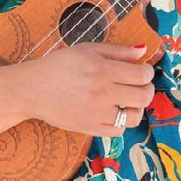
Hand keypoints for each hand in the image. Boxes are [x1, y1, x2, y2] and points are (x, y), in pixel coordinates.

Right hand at [16, 41, 154, 137]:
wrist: (33, 88)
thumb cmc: (60, 64)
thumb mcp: (87, 49)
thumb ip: (117, 50)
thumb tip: (142, 49)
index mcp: (102, 70)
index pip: (142, 75)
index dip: (148, 72)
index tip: (143, 70)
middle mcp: (103, 93)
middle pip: (143, 97)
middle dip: (147, 89)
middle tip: (140, 85)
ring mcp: (97, 113)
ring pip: (135, 117)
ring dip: (137, 107)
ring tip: (128, 99)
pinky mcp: (91, 128)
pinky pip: (119, 131)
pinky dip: (121, 122)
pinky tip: (113, 111)